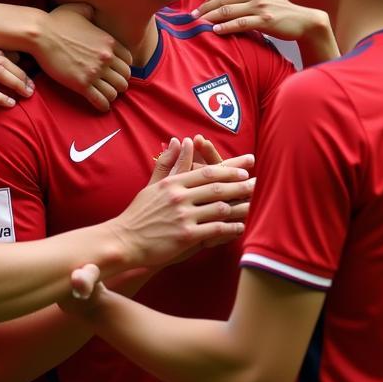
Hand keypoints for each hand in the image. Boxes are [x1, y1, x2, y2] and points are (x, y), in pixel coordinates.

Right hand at [35, 3, 132, 112]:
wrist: (40, 35)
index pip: (128, 61)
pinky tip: (102, 106)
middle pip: (125, 78)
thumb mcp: (78, 9)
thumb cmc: (56, 21)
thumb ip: (90, 12)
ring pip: (115, 92)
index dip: (123, 68)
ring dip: (112, 95)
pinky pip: (100, 100)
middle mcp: (106, 58)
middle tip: (111, 85)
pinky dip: (103, 105)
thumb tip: (92, 11)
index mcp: (109, 42)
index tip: (116, 72)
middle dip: (119, 83)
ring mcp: (94, 72)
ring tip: (106, 96)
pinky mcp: (81, 84)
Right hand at [148, 136, 250, 257]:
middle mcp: (179, 197)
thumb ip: (168, 163)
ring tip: (255, 205)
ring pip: (220, 207)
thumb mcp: (152, 185)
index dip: (229, 169)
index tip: (245, 168)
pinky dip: (231, 228)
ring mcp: (183, 216)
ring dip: (241, 206)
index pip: (208, 172)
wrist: (124, 241)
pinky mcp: (186, 236)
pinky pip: (216, 229)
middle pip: (218, 187)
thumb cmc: (138, 214)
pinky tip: (240, 227)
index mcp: (173, 183)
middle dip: (241, 184)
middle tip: (258, 183)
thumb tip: (178, 140)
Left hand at [193, 0, 328, 40]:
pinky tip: (215, 31)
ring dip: (210, 18)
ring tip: (199, 24)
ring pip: (227, 11)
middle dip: (205, 9)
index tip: (200, 6)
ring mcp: (260, 5)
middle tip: (193, 17)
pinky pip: (240, 24)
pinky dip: (225, 27)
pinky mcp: (265, 20)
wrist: (307, 17)